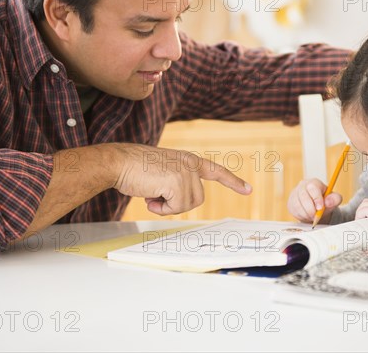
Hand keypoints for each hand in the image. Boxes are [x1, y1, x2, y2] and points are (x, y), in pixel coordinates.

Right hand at [112, 144, 250, 214]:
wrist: (119, 162)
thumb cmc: (134, 168)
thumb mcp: (162, 171)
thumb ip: (176, 181)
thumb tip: (181, 199)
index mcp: (187, 160)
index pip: (215, 171)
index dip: (232, 181)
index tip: (248, 189)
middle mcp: (190, 164)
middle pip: (197, 199)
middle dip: (176, 203)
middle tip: (157, 194)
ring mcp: (185, 172)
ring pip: (188, 205)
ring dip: (168, 206)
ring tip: (152, 193)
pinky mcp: (178, 181)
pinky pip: (176, 208)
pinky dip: (162, 209)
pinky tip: (150, 196)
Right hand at [286, 178, 341, 223]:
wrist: (316, 207)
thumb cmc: (325, 201)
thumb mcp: (334, 199)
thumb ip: (335, 199)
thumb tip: (328, 202)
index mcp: (314, 183)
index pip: (313, 188)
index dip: (316, 198)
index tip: (320, 208)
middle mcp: (303, 185)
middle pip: (303, 196)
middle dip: (311, 209)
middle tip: (316, 216)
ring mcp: (295, 193)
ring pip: (297, 205)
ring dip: (306, 214)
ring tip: (312, 216)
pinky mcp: (290, 202)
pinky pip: (294, 210)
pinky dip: (301, 216)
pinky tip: (307, 215)